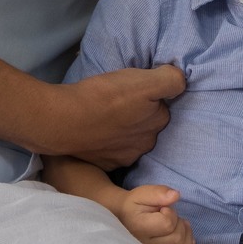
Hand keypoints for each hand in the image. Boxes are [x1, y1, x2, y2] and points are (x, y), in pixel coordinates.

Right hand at [39, 65, 185, 169]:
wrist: (62, 121)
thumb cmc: (104, 96)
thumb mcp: (144, 80)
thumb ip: (170, 80)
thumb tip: (180, 81)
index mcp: (157, 123)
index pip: (162, 105)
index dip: (149, 95)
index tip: (134, 90)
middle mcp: (145, 144)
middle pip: (147, 123)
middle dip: (138, 114)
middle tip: (118, 100)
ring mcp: (123, 156)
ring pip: (129, 137)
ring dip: (122, 128)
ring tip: (104, 114)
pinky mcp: (103, 163)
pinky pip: (110, 149)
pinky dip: (105, 140)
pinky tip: (95, 128)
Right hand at [118, 184, 195, 243]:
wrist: (121, 222)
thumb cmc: (134, 207)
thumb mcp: (142, 195)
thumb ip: (158, 193)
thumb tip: (175, 195)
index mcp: (138, 228)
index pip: (167, 224)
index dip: (171, 213)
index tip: (163, 210)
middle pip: (177, 239)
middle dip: (180, 224)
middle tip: (172, 218)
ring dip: (186, 237)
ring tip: (178, 228)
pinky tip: (184, 240)